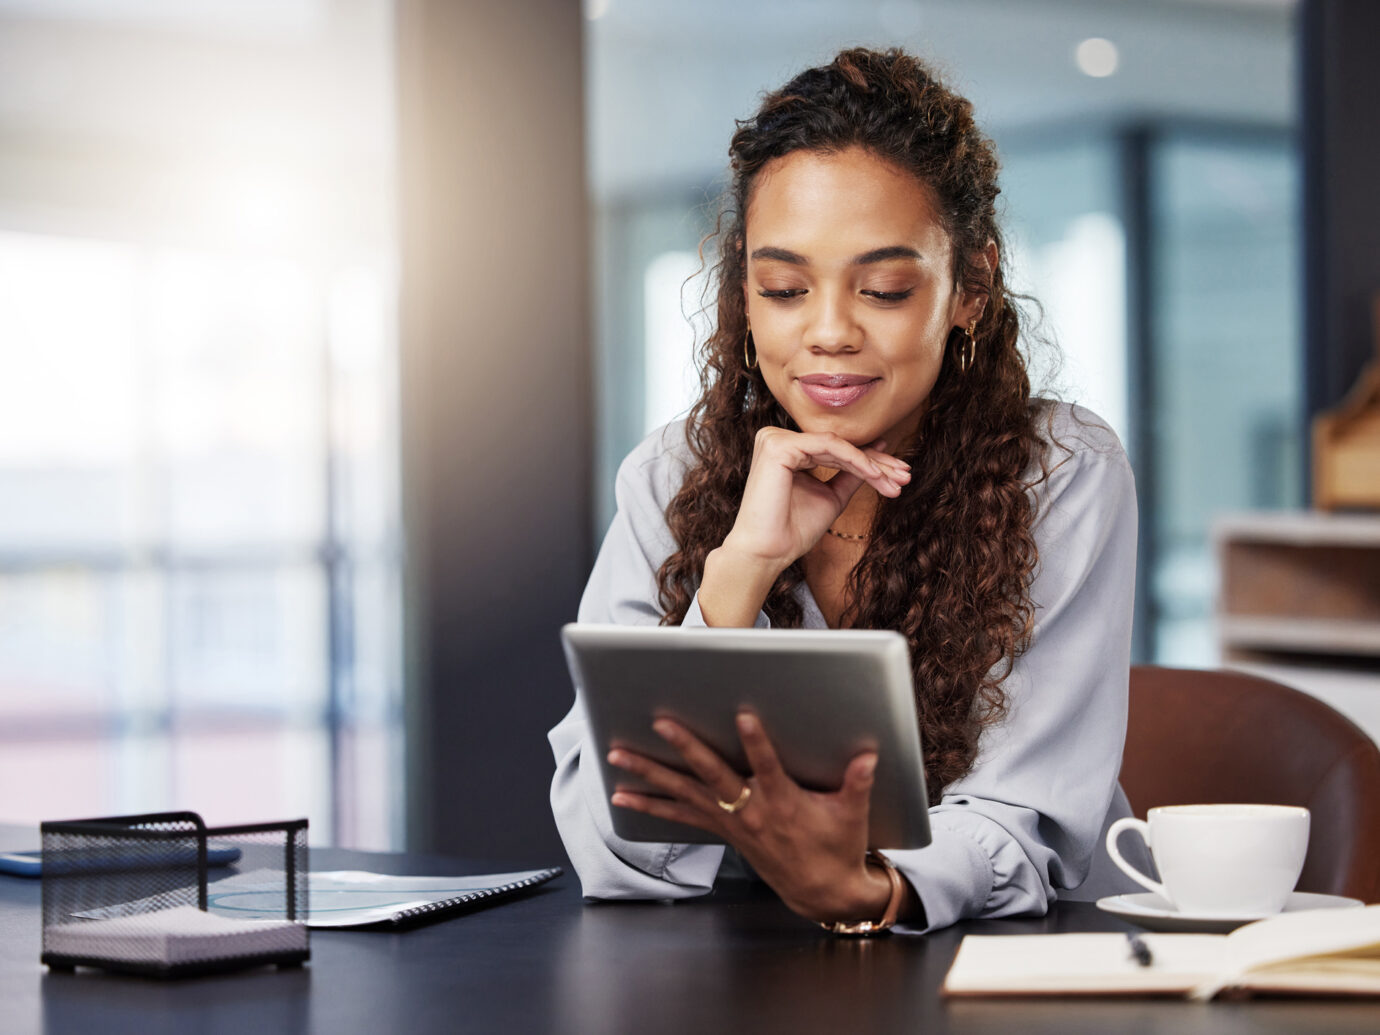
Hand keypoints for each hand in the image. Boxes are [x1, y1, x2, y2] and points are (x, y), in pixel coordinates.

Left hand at [607, 712, 894, 924]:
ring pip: (684, 793)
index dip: (756, 742)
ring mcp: (732, 822)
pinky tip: (622, 798)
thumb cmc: (838, 846)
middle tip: (661, 723)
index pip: (768, 767)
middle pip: (712, 775)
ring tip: (617, 756)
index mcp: (783, 802)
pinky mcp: (722, 830)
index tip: (744, 715)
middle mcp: (750, 811)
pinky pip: (679, 816)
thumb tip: (868, 756)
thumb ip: (857, 782)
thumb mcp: (852, 815)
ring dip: (649, 774)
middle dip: (686, 747)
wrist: (821, 892)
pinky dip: (650, 806)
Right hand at [728, 428, 908, 567]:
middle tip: (905, 476)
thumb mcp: (831, 497)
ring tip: (896, 481)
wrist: (767, 552)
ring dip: (872, 464)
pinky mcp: (778, 446)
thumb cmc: (792, 530)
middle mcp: (777, 439)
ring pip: (837, 445)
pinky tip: (876, 475)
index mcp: (786, 450)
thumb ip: (850, 475)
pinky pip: (828, 447)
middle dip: (877, 463)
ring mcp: (775, 439)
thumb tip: (878, 454)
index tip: (899, 475)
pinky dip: (856, 459)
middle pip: (838, 446)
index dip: (870, 461)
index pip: (835, 450)